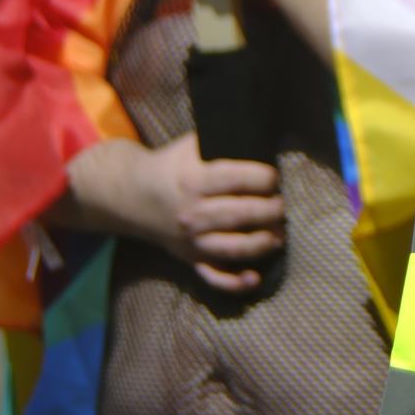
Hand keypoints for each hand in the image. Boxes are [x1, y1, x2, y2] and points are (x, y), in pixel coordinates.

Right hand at [135, 133, 285, 291]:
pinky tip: (255, 277)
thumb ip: (222, 141)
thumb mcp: (192, 145)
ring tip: (279, 232)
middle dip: (271, 209)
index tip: (275, 177)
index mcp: (193, 180)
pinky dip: (235, 282)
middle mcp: (192, 212)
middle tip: (283, 204)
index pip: (238, 179)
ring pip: (233, 248)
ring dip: (263, 242)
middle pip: (241, 214)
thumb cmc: (172, 165)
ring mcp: (191, 240)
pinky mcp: (190, 258)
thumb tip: (262, 132)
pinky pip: (213, 277)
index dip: (265, 178)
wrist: (132, 195)